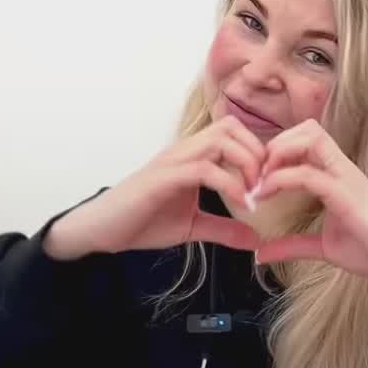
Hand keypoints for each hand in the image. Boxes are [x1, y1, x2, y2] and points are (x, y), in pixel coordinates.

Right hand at [43, 115, 266, 258]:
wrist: (100, 230)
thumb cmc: (141, 221)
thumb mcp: (192, 227)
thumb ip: (224, 229)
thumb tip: (256, 240)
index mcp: (192, 156)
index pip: (233, 132)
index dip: (257, 152)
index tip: (267, 185)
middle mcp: (184, 151)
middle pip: (231, 127)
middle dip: (257, 153)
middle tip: (264, 187)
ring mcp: (173, 161)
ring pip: (220, 139)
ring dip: (247, 164)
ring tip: (253, 194)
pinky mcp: (163, 178)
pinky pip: (204, 168)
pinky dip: (230, 184)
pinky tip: (241, 205)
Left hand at [252, 119, 367, 280]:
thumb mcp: (323, 248)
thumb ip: (293, 246)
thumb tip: (261, 253)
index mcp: (337, 175)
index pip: (307, 139)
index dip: (277, 151)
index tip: (256, 180)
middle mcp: (342, 170)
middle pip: (308, 129)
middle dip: (276, 145)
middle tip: (256, 175)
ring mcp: (347, 179)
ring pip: (312, 138)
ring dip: (280, 153)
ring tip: (262, 181)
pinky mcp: (348, 197)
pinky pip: (311, 175)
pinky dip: (282, 180)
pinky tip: (265, 196)